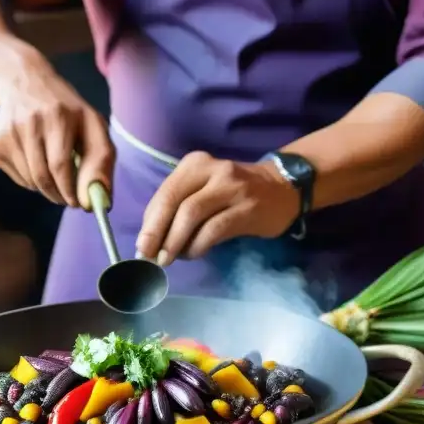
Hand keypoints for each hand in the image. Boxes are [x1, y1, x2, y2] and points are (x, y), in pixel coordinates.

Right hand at [0, 55, 113, 208]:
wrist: (23, 82)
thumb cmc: (67, 110)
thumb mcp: (92, 124)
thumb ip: (101, 159)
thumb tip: (100, 200)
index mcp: (58, 115)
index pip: (60, 166)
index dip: (69, 190)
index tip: (78, 202)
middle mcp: (29, 122)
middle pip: (43, 178)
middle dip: (59, 195)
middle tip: (68, 196)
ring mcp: (7, 133)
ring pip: (30, 182)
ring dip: (47, 188)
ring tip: (54, 171)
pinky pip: (18, 179)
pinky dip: (31, 181)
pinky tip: (36, 160)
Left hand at [136, 152, 299, 264]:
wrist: (282, 188)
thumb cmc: (234, 193)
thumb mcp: (204, 189)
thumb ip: (179, 207)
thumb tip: (151, 239)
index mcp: (194, 164)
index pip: (164, 193)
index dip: (149, 222)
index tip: (141, 247)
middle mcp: (211, 169)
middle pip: (174, 201)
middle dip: (156, 232)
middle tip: (147, 257)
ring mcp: (231, 187)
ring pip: (192, 214)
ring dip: (175, 241)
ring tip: (169, 259)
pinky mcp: (247, 208)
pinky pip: (214, 229)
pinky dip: (198, 245)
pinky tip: (193, 254)